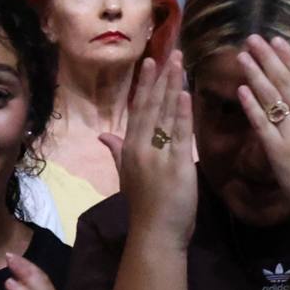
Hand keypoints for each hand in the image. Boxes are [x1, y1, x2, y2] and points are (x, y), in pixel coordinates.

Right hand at [108, 53, 197, 249]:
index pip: (137, 110)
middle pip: (151, 107)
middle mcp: (140, 149)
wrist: (154, 236)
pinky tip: (185, 93)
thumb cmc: (144, 208)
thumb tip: (103, 135)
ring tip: (181, 64)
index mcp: (129, 150)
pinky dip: (183, 113)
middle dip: (161, 78)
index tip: (150, 61)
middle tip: (171, 53)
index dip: (144, 85)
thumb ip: (117, 153)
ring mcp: (158, 157)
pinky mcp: (177, 166)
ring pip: (166, 115)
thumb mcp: (126, 176)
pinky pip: (180, 135)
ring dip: (174, 87)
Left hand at [233, 36, 289, 223]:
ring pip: (272, 98)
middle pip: (286, 81)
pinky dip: (251, 105)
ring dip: (255, 75)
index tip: (276, 40)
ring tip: (242, 57)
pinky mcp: (278, 151)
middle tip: (251, 39)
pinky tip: (241, 89)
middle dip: (267, 58)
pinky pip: (262, 123)